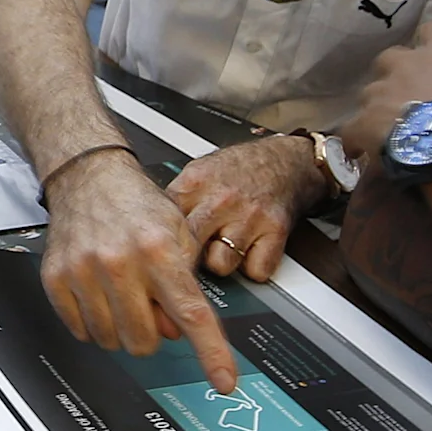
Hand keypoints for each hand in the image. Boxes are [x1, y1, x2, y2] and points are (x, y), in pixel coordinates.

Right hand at [37, 148, 242, 393]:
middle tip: (147, 305)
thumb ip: (182, 286)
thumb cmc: (135, 205)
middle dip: (150, 333)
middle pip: (144, 340)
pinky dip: (92, 322)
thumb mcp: (177, 235)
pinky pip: (80, 330)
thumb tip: (175, 331)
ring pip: (111, 340)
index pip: (191, 313)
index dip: (211, 352)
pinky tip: (98, 294)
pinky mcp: (56, 278)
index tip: (223, 381)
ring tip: (121, 294)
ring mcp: (84, 272)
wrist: (88, 177)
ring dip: (120, 328)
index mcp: (157, 250)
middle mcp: (120, 262)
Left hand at [165, 132, 327, 287]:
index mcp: (194, 184)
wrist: (285, 161)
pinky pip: (256, 270)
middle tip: (187, 262)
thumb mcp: (198, 173)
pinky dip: (253, 267)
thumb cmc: (238, 170)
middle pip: (188, 248)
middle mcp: (220, 200)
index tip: (156, 257)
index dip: (158, 247)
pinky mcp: (274, 232)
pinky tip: (248, 252)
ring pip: (220, 265)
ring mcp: (248, 217)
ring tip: (223, 248)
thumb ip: (175, 201)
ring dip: (221, 263)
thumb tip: (146, 231)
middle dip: (185, 261)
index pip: (164, 225)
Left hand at [338, 20, 431, 164]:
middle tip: (415, 102)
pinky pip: (350, 131)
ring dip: (379, 110)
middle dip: (399, 77)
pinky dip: (357, 142)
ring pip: (370, 94)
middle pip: (393, 58)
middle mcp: (405, 63)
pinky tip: (365, 156)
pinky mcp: (361, 122)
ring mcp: (379, 92)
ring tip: (394, 134)